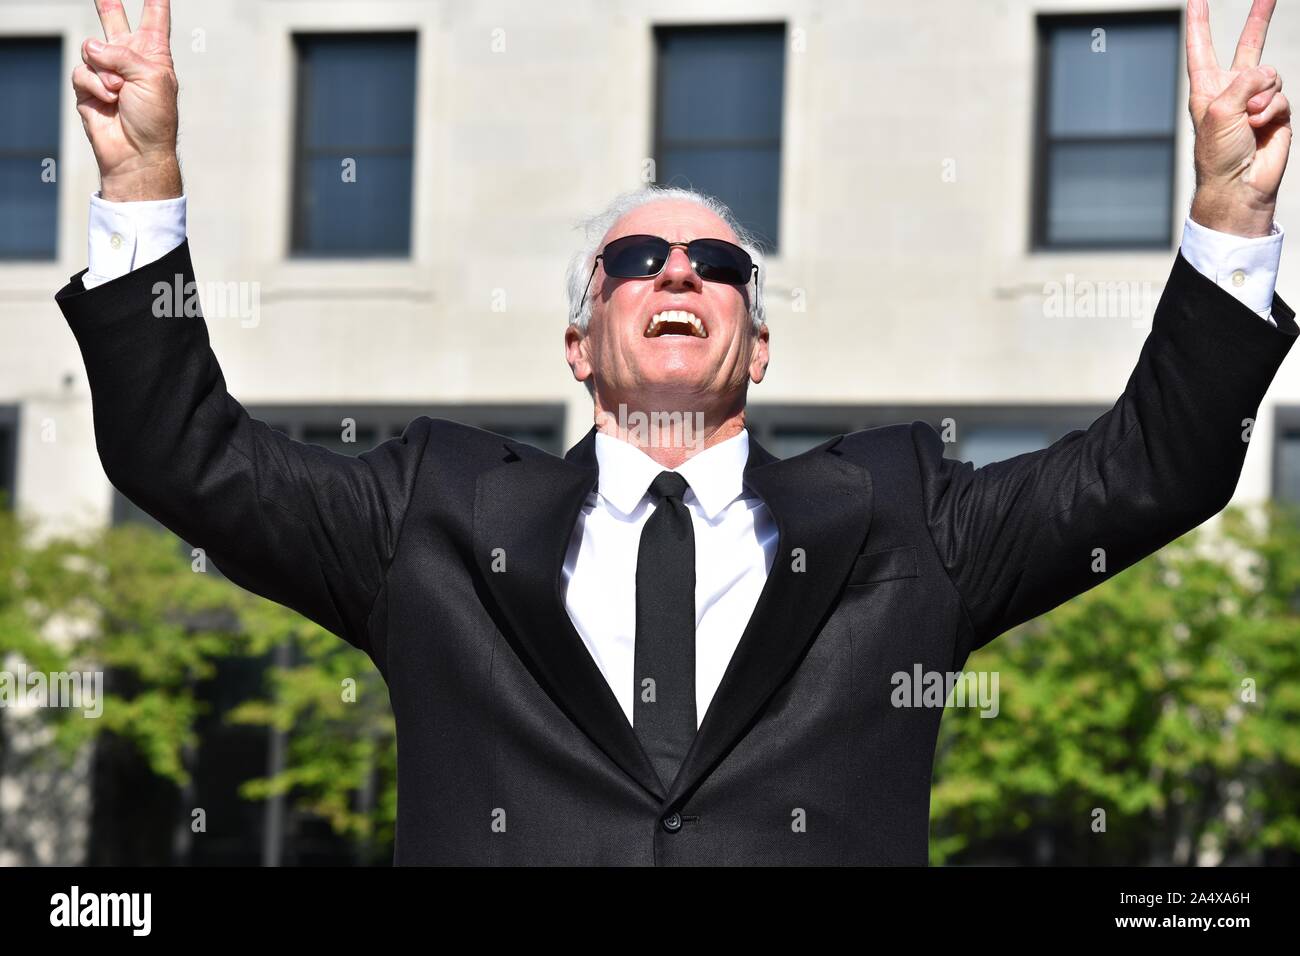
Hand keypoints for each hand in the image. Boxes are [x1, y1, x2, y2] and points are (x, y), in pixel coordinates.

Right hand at [73, 0, 180, 201]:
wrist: (137, 152)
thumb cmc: (154, 117)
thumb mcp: (152, 77)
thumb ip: (123, 54)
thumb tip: (92, 49)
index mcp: (154, 52)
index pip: (155, 17)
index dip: (154, 0)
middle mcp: (129, 57)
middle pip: (114, 19)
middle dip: (107, 2)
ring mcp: (106, 70)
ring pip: (92, 49)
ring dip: (106, 72)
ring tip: (120, 93)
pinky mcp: (87, 85)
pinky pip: (82, 71)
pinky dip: (95, 85)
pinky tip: (108, 101)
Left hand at [1187, 0, 1291, 236]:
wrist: (1239, 184)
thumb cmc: (1218, 153)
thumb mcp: (1219, 110)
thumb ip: (1243, 81)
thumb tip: (1267, 74)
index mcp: (1206, 88)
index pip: (1201, 48)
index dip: (1199, 23)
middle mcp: (1232, 89)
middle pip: (1249, 45)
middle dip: (1260, 18)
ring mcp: (1257, 99)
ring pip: (1271, 74)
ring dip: (1262, 96)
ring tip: (1250, 120)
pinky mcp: (1277, 111)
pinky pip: (1281, 95)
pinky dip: (1272, 110)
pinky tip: (1261, 128)